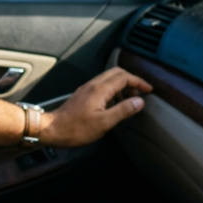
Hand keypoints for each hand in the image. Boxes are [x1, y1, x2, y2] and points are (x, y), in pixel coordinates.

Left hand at [38, 67, 152, 147]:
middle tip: (142, 93)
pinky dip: (114, 90)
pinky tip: (116, 104)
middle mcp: (93, 85)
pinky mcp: (83, 94)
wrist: (52, 129)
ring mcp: (87, 88)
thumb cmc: (76, 128)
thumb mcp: (104, 123)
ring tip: (131, 100)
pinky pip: (102, 86)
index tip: (149, 89)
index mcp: (99, 89)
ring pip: (109, 79)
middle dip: (132, 80)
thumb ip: (123, 110)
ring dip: (123, 85)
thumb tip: (139, 101)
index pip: (124, 76)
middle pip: (116, 73)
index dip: (139, 81)